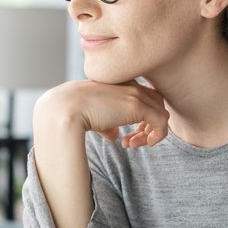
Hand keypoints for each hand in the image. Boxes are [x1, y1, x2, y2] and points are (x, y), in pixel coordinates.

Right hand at [35, 79, 169, 148]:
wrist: (65, 109)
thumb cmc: (72, 112)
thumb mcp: (92, 116)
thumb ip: (107, 123)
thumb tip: (115, 135)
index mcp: (119, 82)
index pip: (143, 96)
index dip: (140, 117)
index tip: (126, 134)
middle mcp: (130, 84)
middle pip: (155, 103)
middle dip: (147, 124)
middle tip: (131, 141)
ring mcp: (135, 94)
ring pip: (161, 113)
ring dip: (149, 133)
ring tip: (131, 145)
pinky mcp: (138, 107)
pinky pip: (162, 123)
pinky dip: (155, 137)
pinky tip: (136, 145)